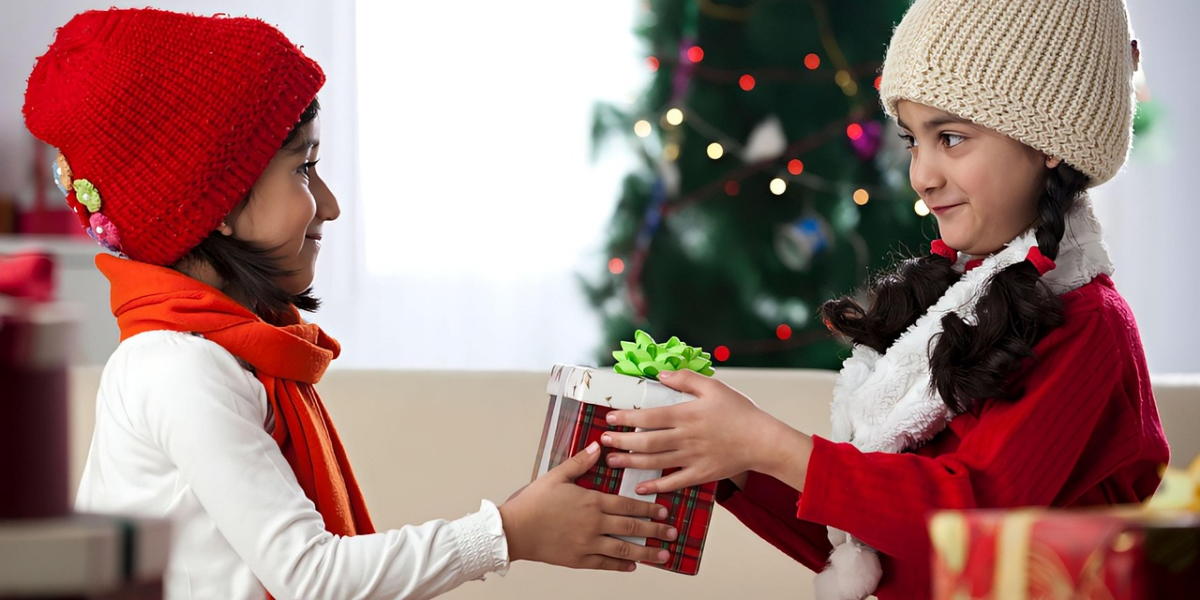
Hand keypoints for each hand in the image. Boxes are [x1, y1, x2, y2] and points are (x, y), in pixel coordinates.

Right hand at [499, 442, 677, 571]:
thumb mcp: (556, 476)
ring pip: (623, 549)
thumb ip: (579, 463)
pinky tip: (632, 565)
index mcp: (592, 501)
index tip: (663, 510)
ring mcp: (587, 544)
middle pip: (632, 528)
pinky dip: (621, 565)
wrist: (515, 530)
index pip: (628, 505)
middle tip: (672, 533)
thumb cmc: (533, 503)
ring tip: (663, 555)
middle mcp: (594, 524)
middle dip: (656, 530)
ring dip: (646, 552)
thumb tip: (597, 447)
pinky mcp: (578, 560)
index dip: (648, 508)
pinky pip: (605, 564)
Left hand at [601, 370, 812, 492]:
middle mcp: (685, 437)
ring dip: (630, 462)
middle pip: (646, 441)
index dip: (626, 418)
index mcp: (686, 414)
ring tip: (612, 461)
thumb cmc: (740, 412)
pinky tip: (639, 486)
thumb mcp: (714, 387)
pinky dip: (655, 485)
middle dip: (621, 441)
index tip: (610, 417)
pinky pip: (673, 482)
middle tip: (604, 440)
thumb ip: (685, 379)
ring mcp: (692, 457)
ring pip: (654, 461)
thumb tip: (660, 375)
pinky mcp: (700, 474)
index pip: (649, 416)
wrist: (763, 440)